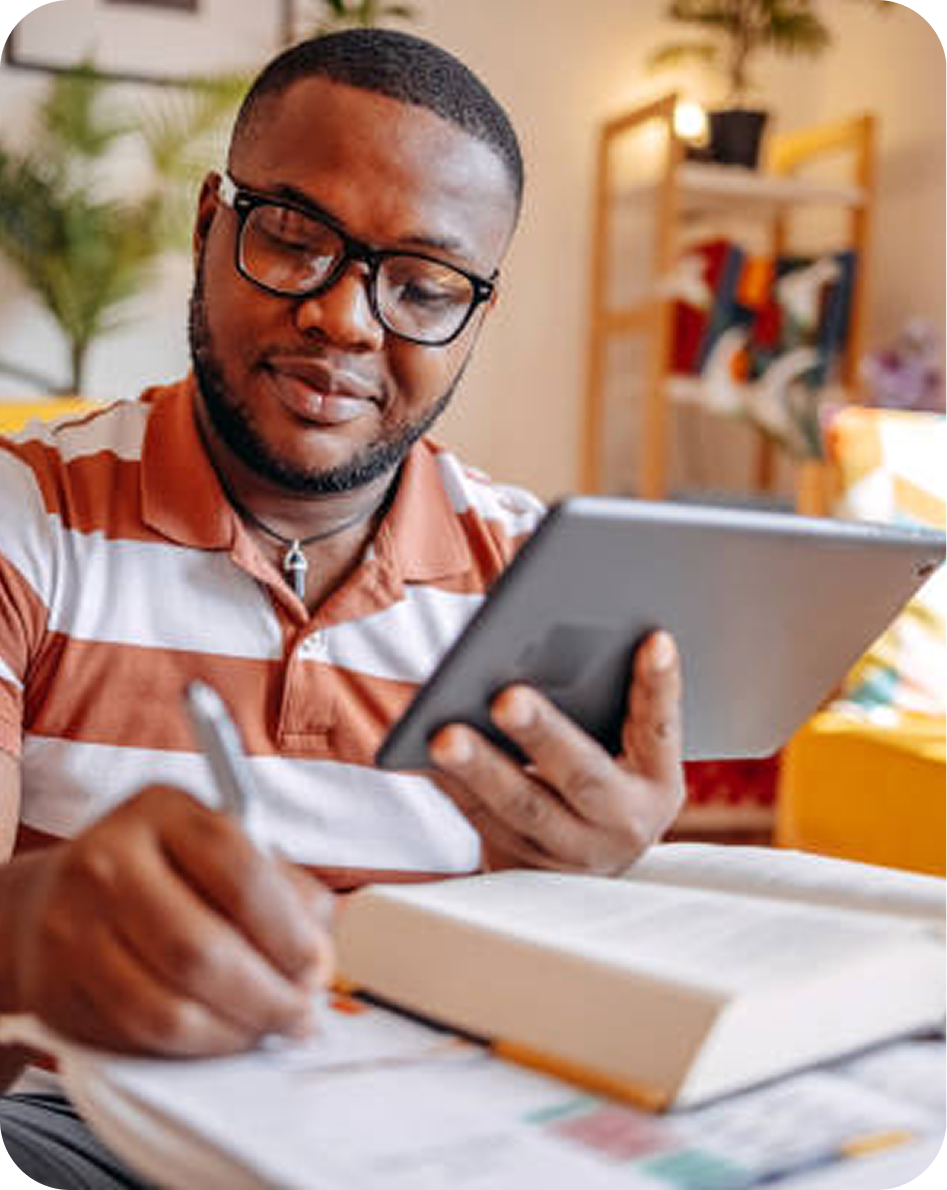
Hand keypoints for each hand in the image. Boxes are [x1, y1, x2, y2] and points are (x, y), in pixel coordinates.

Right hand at [9, 786, 334, 1055]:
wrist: (57, 894)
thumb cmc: (164, 871)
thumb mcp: (223, 848)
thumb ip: (284, 891)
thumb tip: (319, 958)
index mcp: (163, 812)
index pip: (239, 874)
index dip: (288, 933)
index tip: (315, 966)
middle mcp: (108, 861)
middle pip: (201, 951)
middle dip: (266, 998)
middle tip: (299, 1015)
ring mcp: (71, 926)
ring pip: (166, 1010)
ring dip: (233, 1034)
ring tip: (266, 1032)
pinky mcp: (54, 987)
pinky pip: (135, 1039)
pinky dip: (190, 1051)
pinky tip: (219, 1037)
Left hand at [429, 630, 684, 874]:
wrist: (585, 866)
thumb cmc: (605, 776)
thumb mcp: (628, 748)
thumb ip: (611, 700)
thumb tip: (549, 634)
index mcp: (657, 782)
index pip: (661, 727)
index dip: (659, 685)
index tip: (655, 639)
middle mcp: (622, 823)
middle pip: (582, 776)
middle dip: (543, 735)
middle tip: (507, 697)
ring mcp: (569, 852)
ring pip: (521, 808)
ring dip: (480, 769)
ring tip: (444, 734)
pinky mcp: (520, 864)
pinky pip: (480, 820)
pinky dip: (452, 785)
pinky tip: (422, 753)